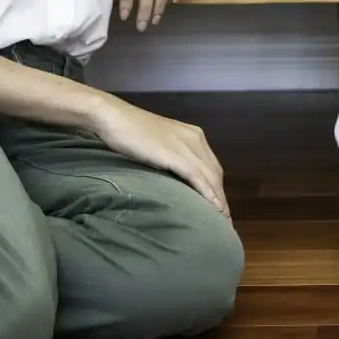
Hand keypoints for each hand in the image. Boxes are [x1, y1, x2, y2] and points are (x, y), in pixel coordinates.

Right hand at [91, 95, 228, 216]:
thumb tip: (176, 179)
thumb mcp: (159, 145)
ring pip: (210, 177)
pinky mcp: (174, 153)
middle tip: (225, 221)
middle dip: (221, 198)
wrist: (114, 117)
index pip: (212, 167)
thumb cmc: (130, 131)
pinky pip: (197, 177)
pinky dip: (208, 194)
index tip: (220, 209)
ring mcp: (186, 144)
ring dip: (219, 201)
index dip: (217, 189)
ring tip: (222, 221)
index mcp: (193, 135)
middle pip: (215, 174)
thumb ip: (171, 157)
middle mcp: (195, 138)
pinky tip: (214, 209)